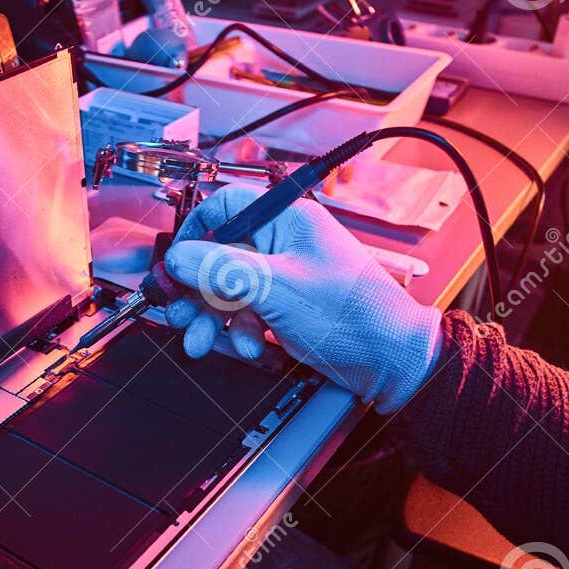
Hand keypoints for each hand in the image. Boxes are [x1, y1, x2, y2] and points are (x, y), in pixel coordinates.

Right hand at [162, 184, 442, 413]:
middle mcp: (283, 244)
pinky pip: (246, 314)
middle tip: (178, 313)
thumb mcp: (279, 289)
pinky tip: (250, 348)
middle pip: (219, 255)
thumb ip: (224, 271)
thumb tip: (178, 257)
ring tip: (201, 341)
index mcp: (287, 221)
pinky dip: (240, 333)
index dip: (195, 232)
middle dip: (196, 289)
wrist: (393, 362)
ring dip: (212, 317)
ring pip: (228, 289)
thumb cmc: (354, 316)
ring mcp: (283, 277)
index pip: (226, 206)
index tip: (175, 263)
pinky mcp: (285, 309)